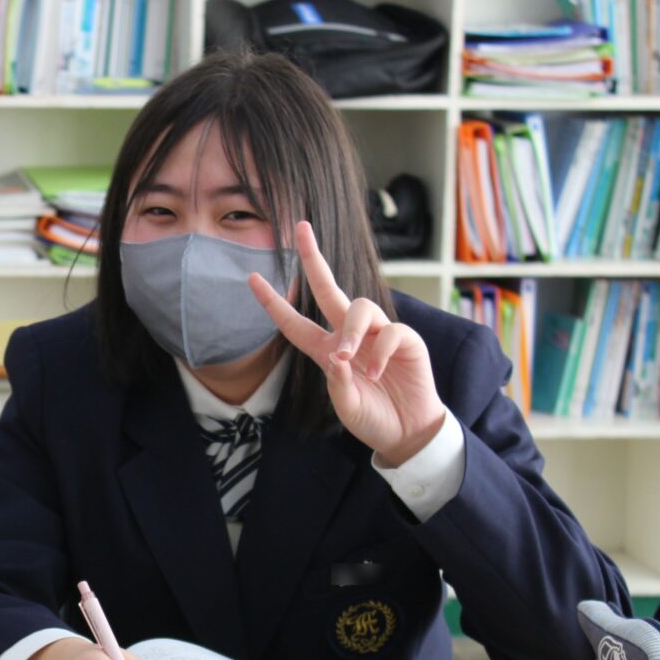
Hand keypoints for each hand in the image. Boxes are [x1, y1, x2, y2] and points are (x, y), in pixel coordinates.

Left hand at [248, 221, 446, 466]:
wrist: (407, 432)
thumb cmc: (373, 419)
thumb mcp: (347, 407)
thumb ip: (337, 385)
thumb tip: (339, 356)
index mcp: (327, 351)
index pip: (294, 322)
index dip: (273, 302)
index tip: (251, 278)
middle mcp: (350, 336)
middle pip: (328, 287)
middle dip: (313, 257)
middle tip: (300, 227)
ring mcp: (378, 335)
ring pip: (360, 306)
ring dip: (352, 331)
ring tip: (350, 358)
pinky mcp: (407, 340)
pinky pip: (391, 331)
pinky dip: (382, 351)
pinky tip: (378, 373)